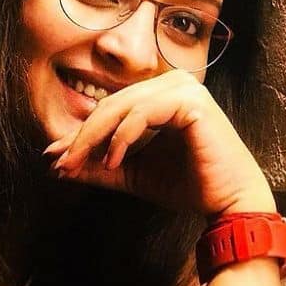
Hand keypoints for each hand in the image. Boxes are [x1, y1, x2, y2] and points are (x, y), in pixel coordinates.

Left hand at [44, 69, 275, 215]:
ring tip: (79, 164)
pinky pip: (142, 114)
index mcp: (160, 94)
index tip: (55, 159)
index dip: (80, 134)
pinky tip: (113, 160)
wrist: (229, 202)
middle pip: (111, 105)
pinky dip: (122, 137)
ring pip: (121, 107)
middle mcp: (172, 83)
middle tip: (60, 163)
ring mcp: (183, 88)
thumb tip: (57, 164)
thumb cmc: (187, 184)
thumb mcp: (132, 173)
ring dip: (95, 137)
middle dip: (81, 137)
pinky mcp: (190, 100)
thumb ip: (98, 166)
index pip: (110, 108)